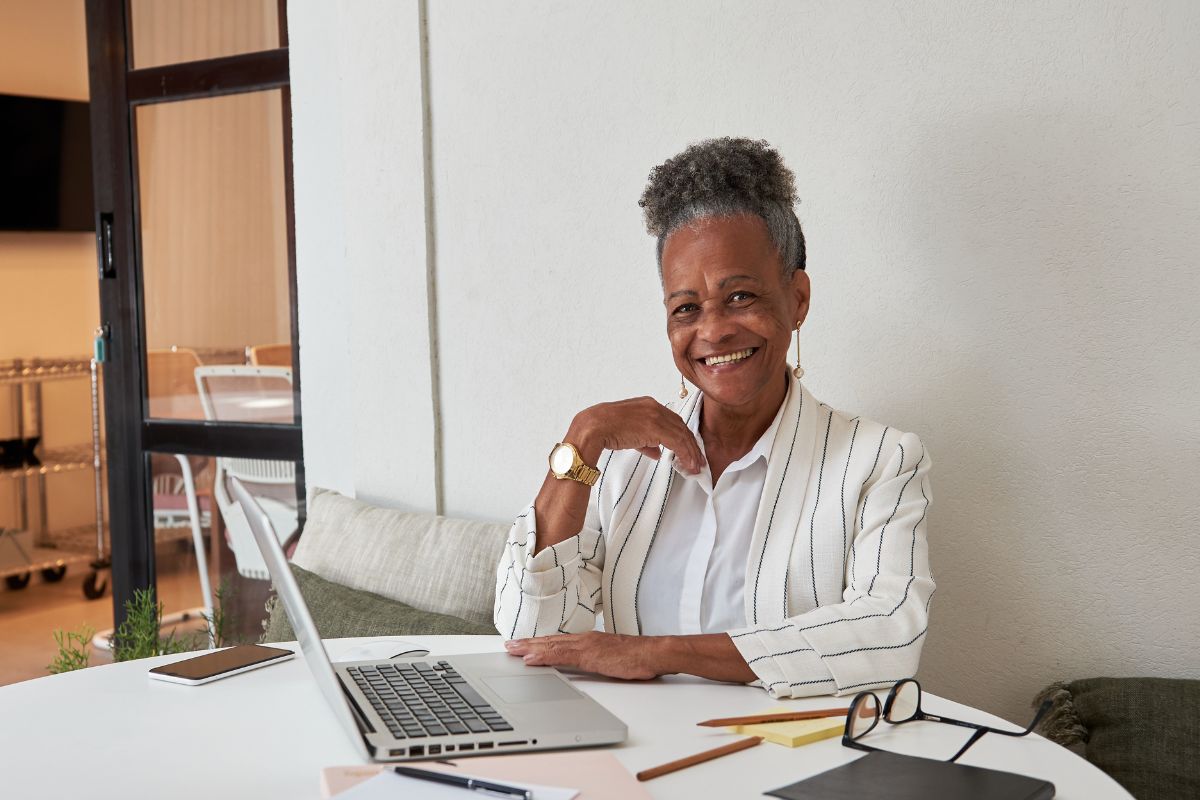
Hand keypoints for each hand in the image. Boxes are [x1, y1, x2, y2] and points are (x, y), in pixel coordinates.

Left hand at [504, 632, 660, 679]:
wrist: (654, 652)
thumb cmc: (637, 656)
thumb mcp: (611, 656)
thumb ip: (595, 657)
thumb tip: (585, 662)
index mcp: (588, 640)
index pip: (557, 641)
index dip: (538, 643)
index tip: (522, 644)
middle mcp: (584, 639)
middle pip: (549, 641)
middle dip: (527, 643)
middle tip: (508, 645)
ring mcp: (586, 645)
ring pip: (551, 646)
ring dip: (530, 648)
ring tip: (512, 650)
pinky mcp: (590, 655)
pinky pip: (562, 656)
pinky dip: (544, 656)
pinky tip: (531, 659)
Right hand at [569, 397, 704, 473]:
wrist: (593, 427)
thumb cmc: (605, 430)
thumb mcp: (629, 434)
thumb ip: (646, 442)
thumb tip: (657, 452)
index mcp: (648, 405)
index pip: (672, 421)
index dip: (683, 437)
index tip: (689, 449)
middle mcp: (654, 407)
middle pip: (681, 427)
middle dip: (691, 445)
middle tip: (698, 460)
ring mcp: (656, 416)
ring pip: (682, 435)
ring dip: (691, 452)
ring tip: (695, 466)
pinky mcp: (655, 427)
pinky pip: (677, 442)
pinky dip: (685, 453)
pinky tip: (687, 463)